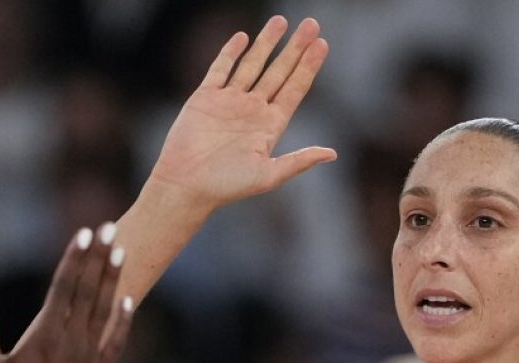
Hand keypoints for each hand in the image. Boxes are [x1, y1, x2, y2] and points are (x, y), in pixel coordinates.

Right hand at [0, 226, 131, 362]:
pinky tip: (129, 301)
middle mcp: (71, 342)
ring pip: (104, 310)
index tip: (84, 233)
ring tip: (119, 250)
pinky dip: (123, 320)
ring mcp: (88, 357)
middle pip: (87, 291)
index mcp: (44, 337)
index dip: (75, 258)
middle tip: (108, 227)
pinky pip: (115, 341)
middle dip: (97, 257)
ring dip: (112, 279)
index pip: (63, 288)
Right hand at [149, 15, 335, 215]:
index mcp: (269, 127)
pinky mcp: (205, 98)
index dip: (308, 67)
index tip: (322, 44)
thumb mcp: (268, 176)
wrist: (186, 184)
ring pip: (252, 65)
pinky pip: (220, 69)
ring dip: (266, 43)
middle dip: (295, 49)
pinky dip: (230, 53)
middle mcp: (252, 111)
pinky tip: (242, 37)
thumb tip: (332, 154)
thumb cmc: (226, 186)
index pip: (294, 90)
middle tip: (311, 24)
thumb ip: (299, 161)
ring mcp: (229, 102)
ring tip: (281, 20)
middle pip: (278, 72)